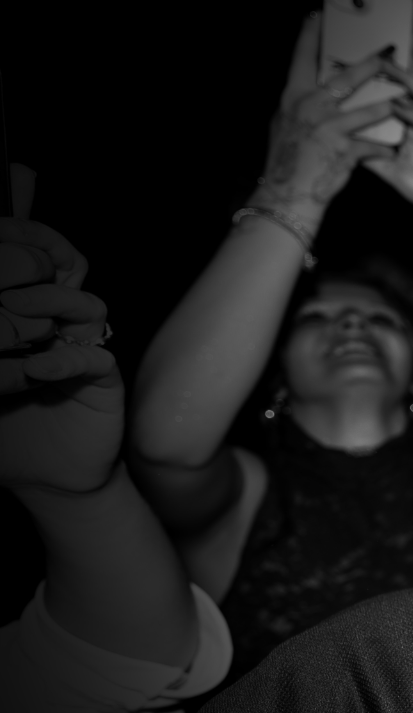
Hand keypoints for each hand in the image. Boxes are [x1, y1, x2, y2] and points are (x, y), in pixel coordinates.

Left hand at [0, 221, 119, 495]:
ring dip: (54, 303)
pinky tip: (36, 370)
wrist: (45, 476)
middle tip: (13, 275)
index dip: (23, 242)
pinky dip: (67, 360)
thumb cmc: (4, 431)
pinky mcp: (102, 381)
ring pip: (86, 307)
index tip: (0, 235)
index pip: (31, 266)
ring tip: (17, 311)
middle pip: (62, 273)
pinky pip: (94, 359)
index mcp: (25, 317)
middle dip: (38, 263)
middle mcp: (56, 326)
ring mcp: (81, 350)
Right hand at [252, 13, 399, 219]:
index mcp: (292, 98)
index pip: (300, 59)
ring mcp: (327, 129)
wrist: (288, 195)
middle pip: (344, 79)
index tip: (317, 15)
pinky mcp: (343, 151)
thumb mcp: (284, 124)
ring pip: (366, 111)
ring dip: (388, 106)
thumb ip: (299, 102)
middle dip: (369, 65)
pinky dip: (383, 147)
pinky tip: (392, 148)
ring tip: (404, 100)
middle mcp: (309, 109)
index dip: (308, 36)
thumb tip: (308, 84)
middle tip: (388, 52)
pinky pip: (371, 145)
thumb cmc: (287, 159)